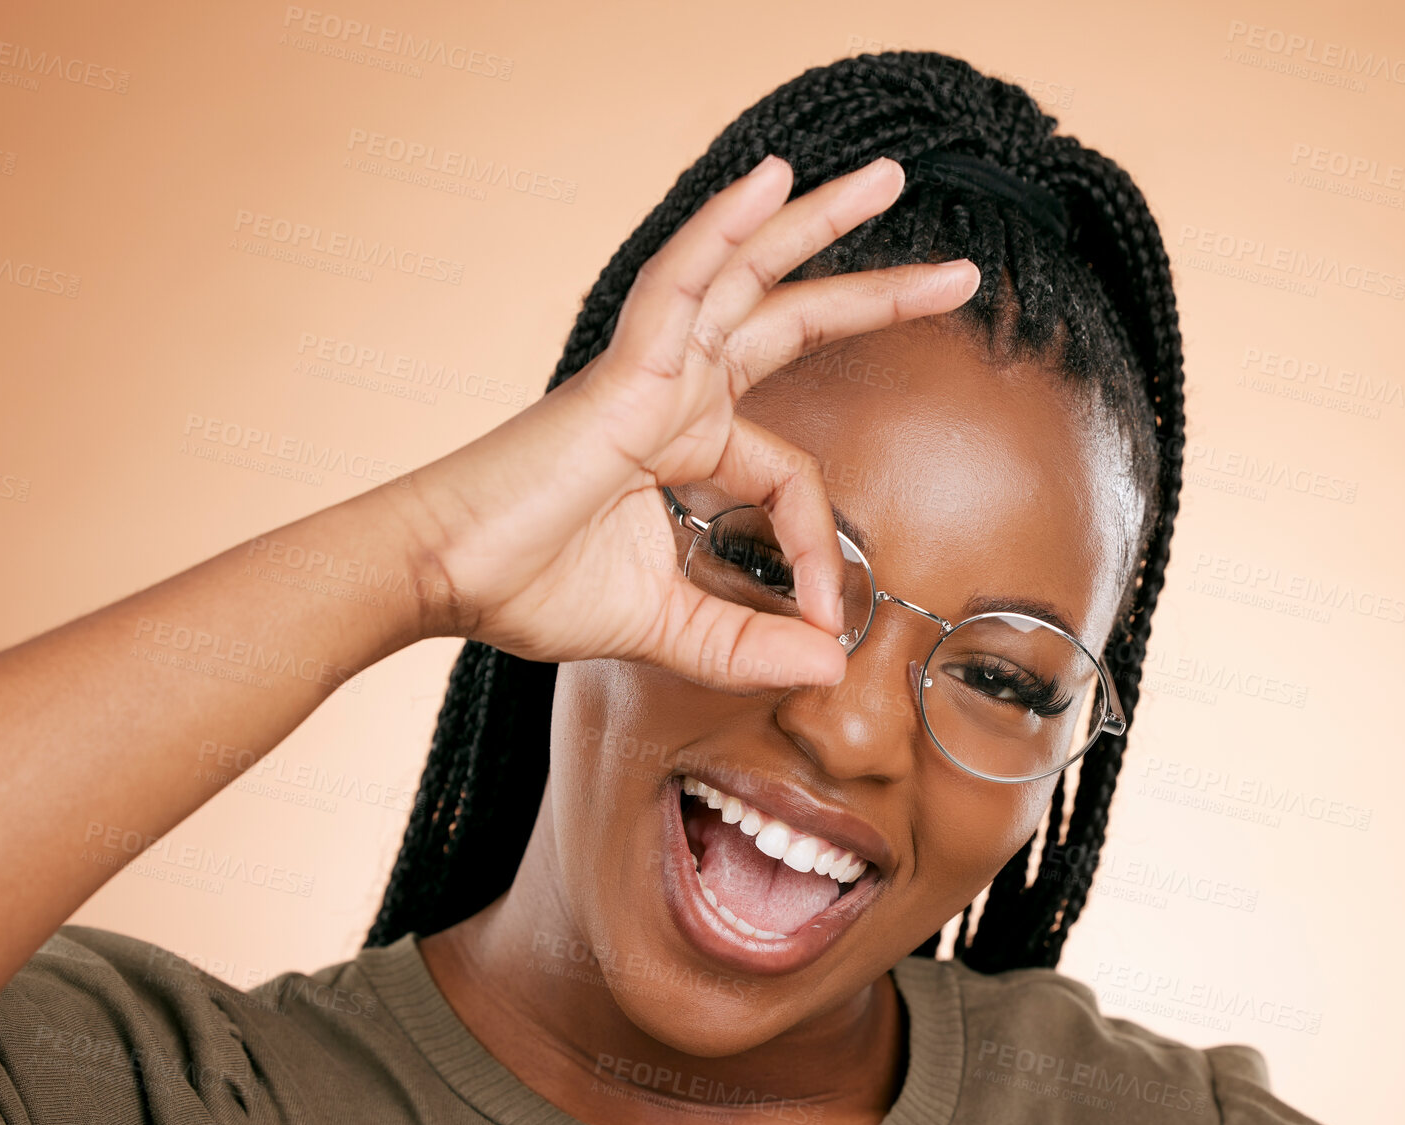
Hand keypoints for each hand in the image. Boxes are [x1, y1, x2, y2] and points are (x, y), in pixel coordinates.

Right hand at [414, 154, 980, 691]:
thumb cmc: (527, 587)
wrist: (442, 578)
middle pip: (790, 321)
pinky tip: (770, 178)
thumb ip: (741, 646)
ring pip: (746, 276)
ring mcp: (649, 372)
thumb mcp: (661, 628)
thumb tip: (827, 668)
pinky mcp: (620, 372)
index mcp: (684, 447)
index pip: (791, 476)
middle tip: (962, 274)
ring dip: (818, 225)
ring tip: (887, 178)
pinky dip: (722, 229)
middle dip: (876, 293)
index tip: (825, 622)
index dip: (820, 549)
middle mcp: (675, 393)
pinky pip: (680, 284)